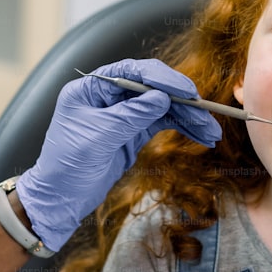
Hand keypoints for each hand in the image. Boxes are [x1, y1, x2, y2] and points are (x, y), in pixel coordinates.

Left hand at [16, 58, 221, 251]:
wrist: (59, 199)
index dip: (161, 78)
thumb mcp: (98, 138)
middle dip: (181, 100)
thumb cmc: (66, 166)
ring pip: (162, 106)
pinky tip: (200, 135)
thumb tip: (160, 97)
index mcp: (91, 88)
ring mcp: (122, 114)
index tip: (185, 90)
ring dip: (187, 117)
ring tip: (211, 132)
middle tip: (205, 112)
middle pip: (152, 87)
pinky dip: (181, 128)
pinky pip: (161, 123)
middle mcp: (108, 96)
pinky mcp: (132, 132)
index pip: (131, 71)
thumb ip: (130, 115)